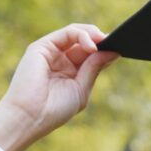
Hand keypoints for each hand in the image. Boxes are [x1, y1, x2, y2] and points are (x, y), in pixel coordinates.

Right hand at [0, 24, 118, 150]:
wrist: (30, 117)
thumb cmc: (54, 110)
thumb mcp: (81, 89)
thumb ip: (94, 68)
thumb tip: (112, 51)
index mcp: (71, 73)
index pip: (91, 56)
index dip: (105, 51)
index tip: (120, 49)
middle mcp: (61, 60)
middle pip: (86, 43)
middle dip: (102, 41)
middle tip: (116, 42)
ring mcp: (51, 52)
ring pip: (77, 34)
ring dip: (94, 35)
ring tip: (104, 41)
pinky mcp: (43, 46)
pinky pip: (67, 33)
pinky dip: (82, 35)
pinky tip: (92, 45)